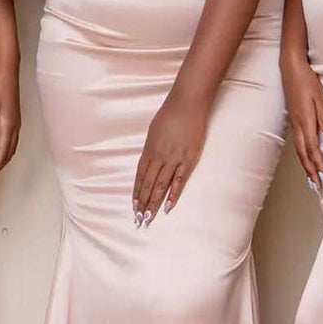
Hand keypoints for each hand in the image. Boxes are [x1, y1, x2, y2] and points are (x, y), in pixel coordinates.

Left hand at [0, 61, 20, 186]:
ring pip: (13, 147)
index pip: (3, 152)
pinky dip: (9, 150)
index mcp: (8, 125)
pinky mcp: (16, 118)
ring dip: (5, 160)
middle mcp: (15, 126)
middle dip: (0, 167)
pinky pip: (14, 140)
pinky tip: (4, 151)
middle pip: (10, 153)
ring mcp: (17, 122)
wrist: (8, 72)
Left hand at [132, 91, 208, 224]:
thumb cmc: (170, 113)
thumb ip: (152, 148)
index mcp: (149, 150)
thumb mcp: (154, 131)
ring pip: (160, 186)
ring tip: (149, 218)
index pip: (140, 176)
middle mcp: (159, 157)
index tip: (134, 206)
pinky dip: (173, 195)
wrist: (187, 103)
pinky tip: (167, 207)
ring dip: (154, 203)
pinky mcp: (188, 159)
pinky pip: (179, 181)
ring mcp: (174, 159)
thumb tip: (150, 160)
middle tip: (139, 220)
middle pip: (148, 184)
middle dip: (142, 203)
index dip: (136, 192)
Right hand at [281, 54, 322, 193]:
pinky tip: (307, 159)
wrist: (290, 67)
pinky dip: (302, 155)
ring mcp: (294, 123)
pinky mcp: (294, 120)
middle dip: (310, 171)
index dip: (318, 165)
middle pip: (303, 154)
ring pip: (299, 150)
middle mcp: (298, 125)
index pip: (313, 149)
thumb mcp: (321, 98)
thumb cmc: (307, 80)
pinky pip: (298, 142)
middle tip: (318, 187)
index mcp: (305, 120)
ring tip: (311, 179)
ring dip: (306, 166)